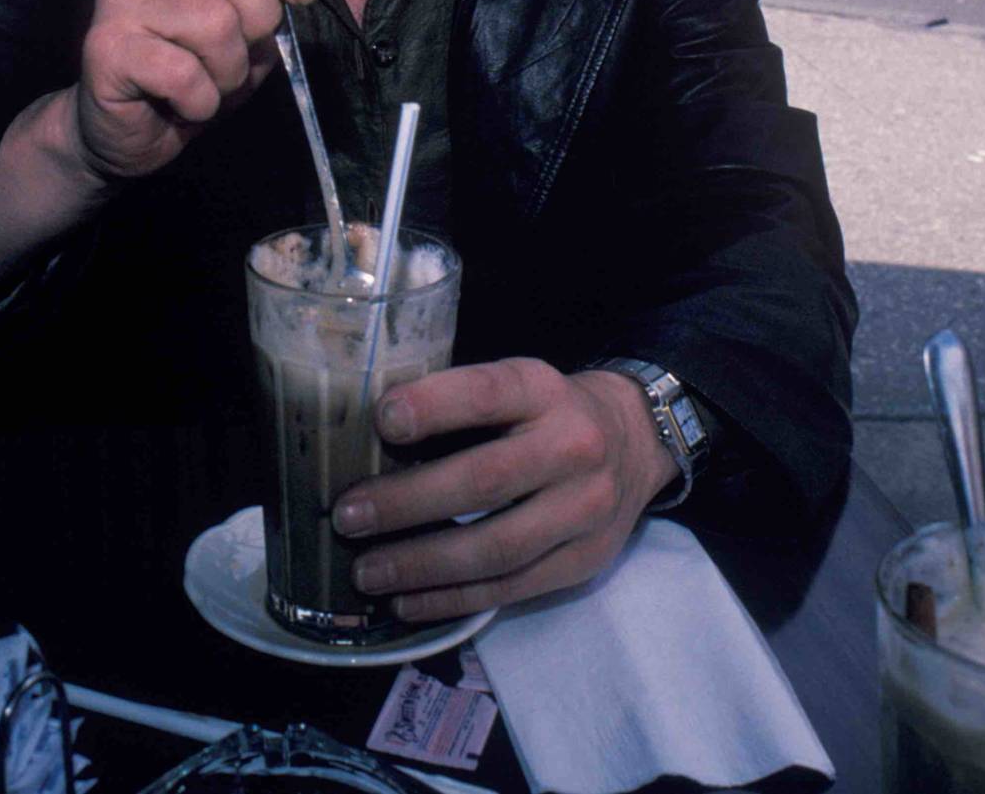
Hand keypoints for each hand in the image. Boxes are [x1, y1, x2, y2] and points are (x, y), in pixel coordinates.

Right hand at [70, 0, 317, 184]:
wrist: (133, 132)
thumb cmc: (198, 69)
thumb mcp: (252, 17)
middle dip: (260, 17)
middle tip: (242, 50)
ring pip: (214, 20)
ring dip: (231, 70)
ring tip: (210, 82)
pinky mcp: (104, 46)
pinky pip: (183, 73)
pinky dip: (202, 101)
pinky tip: (185, 104)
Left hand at [330, 358, 676, 623]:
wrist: (635, 441)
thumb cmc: (545, 412)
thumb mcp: (515, 384)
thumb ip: (457, 403)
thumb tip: (363, 436)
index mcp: (543, 390)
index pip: (488, 393)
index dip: (434, 405)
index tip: (382, 420)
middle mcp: (573, 446)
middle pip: (485, 480)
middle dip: (408, 503)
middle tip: (348, 517)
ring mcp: (586, 509)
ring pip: (496, 547)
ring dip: (422, 565)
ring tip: (367, 573)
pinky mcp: (586, 560)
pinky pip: (512, 588)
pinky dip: (453, 599)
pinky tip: (407, 601)